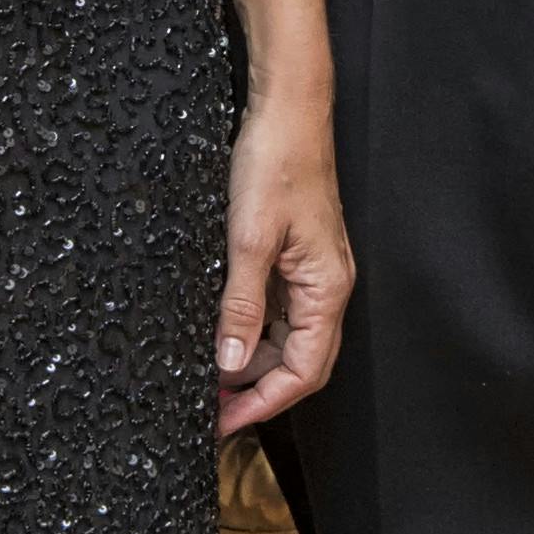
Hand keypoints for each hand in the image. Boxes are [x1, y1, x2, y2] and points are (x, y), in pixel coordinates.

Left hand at [216, 89, 352, 435]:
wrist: (289, 111)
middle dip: (256, 391)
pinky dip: (251, 331)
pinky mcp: (296, 259)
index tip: (224, 421)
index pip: (304, 372)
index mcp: (325, 289)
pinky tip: (220, 332)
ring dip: (251, 363)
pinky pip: (279, 311)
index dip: (264, 403)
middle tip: (208, 407)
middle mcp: (326, 288)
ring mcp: (312, 274)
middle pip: (300, 364)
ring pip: (288, 340)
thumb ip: (240, 305)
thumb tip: (229, 363)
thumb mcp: (248, 239)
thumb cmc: (277, 163)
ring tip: (206, 374)